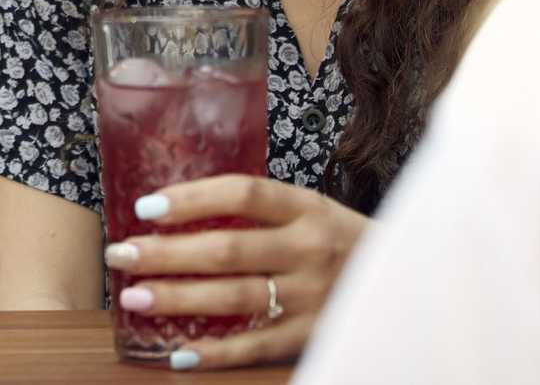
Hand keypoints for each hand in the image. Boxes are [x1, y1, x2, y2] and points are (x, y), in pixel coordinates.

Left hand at [104, 174, 370, 368]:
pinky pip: (255, 347)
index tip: (148, 205)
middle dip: (168, 251)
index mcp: (309, 207)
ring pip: (234, 297)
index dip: (195, 198)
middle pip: (228, 248)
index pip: (246, 193)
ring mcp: (311, 294)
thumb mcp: (317, 212)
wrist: (409, 284)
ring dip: (179, 297)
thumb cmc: (346, 243)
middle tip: (122, 252)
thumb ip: (269, 211)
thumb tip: (193, 206)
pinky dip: (216, 353)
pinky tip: (179, 353)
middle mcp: (309, 247)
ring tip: (135, 296)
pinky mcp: (311, 335)